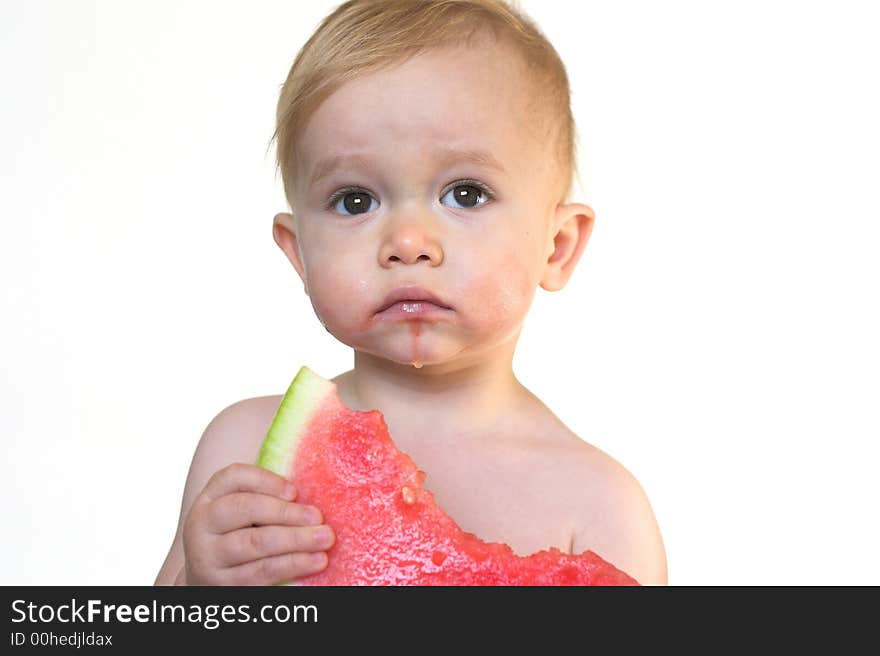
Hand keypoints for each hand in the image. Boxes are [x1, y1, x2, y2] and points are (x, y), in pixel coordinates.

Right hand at [181, 463, 333, 584]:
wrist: (206, 578)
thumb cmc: (238, 535)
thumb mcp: (242, 513)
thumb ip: (267, 498)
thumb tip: (310, 496)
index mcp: (211, 497)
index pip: (234, 476)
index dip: (267, 480)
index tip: (295, 491)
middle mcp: (202, 523)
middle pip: (245, 508)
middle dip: (286, 512)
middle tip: (317, 517)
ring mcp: (208, 555)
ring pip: (255, 542)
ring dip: (296, 539)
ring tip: (324, 538)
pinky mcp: (220, 584)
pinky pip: (261, 572)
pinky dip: (292, 564)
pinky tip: (315, 561)